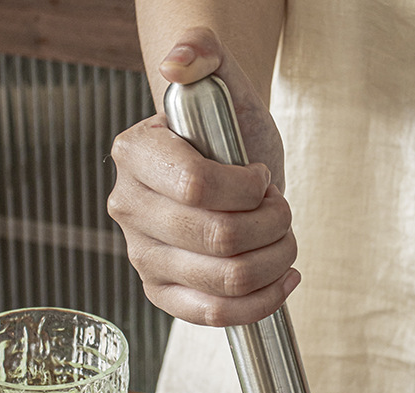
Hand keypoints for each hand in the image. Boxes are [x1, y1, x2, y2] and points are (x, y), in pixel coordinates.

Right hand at [108, 27, 298, 325]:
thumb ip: (202, 54)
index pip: (197, 187)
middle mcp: (130, 210)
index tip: (262, 178)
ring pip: (226, 280)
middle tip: (280, 210)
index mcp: (135, 156)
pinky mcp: (165, 294)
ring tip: (284, 239)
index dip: (248, 188)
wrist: (225, 168)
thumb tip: (179, 60)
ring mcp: (144, 258)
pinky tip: (284, 278)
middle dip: (272, 225)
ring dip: (275, 260)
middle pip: (218, 238)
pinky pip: (216, 316)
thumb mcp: (223, 82)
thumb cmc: (225, 131)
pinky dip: (263, 302)